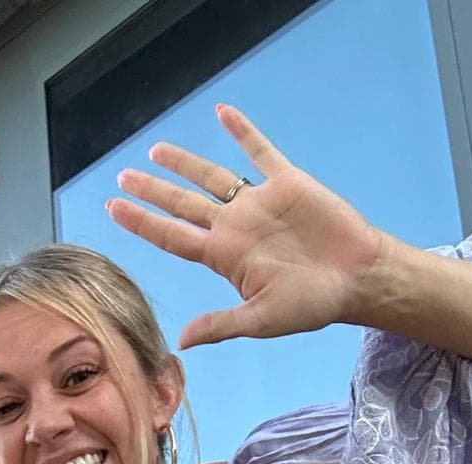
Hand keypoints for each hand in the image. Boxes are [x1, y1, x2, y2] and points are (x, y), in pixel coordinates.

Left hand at [106, 103, 384, 348]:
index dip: (143, 223)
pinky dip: (242, 132)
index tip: (114, 209)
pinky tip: (221, 113)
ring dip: (185, 163)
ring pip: (213, 177)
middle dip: (152, 192)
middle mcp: (234, 227)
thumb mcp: (262, 319)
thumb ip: (222, 324)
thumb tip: (182, 341)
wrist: (357, 279)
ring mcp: (258, 203)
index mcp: (224, 257)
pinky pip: (260, 151)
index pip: (172, 237)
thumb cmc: (311, 305)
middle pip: (183, 204)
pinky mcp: (287, 183)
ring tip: (156, 151)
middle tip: (122, 178)